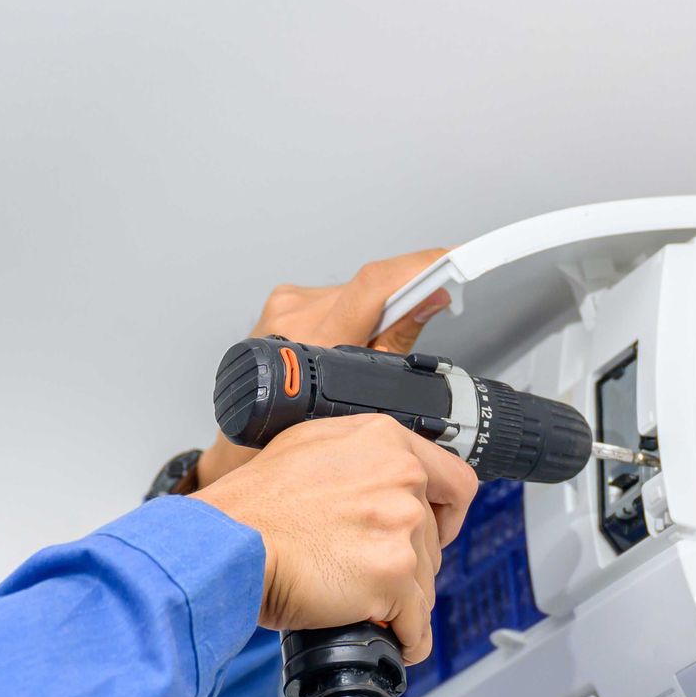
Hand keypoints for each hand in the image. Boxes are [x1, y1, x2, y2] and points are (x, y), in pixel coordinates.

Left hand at [194, 248, 452, 488]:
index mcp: (315, 341)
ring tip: (363, 350)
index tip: (452, 258)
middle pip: (371, 288)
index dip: (419, 266)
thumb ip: (397, 341)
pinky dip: (350, 313)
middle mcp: (296, 315)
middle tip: (419, 321)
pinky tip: (343, 340)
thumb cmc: (288, 433)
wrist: (243, 438)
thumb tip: (432, 300)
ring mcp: (285, 305)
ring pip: (353, 292)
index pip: (375, 285)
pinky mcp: (282, 301)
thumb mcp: (359, 400)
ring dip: (372, 311)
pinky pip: (333, 297)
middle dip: (402, 301)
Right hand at [194, 413, 477, 662]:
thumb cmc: (252, 507)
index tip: (435, 530)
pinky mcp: (393, 573)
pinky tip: (393, 639)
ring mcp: (400, 525)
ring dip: (401, 600)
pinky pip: (417, 621)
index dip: (448, 514)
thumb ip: (358, 459)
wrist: (228, 544)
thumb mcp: (308, 448)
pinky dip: (407, 637)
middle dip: (409, 562)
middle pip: (435, 538)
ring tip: (363, 603)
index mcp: (384, 441)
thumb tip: (380, 482)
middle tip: (369, 572)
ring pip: (426, 581)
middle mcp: (401, 477)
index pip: (455, 481)